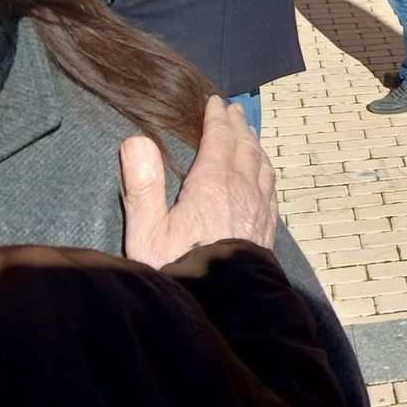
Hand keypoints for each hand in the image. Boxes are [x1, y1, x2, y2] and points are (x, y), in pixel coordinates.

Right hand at [121, 97, 277, 269]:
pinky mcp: (268, 227)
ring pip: (261, 165)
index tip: (215, 102)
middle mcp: (242, 189)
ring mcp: (259, 208)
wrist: (223, 304)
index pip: (219, 139)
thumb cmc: (179, 268)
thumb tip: (136, 140)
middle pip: (244, 147)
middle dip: (238, 126)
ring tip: (249, 135)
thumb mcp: (148, 231)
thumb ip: (142, 185)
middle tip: (234, 111)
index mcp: (212, 184)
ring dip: (254, 145)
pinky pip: (270, 187)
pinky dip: (265, 170)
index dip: (217, 119)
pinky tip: (263, 175)